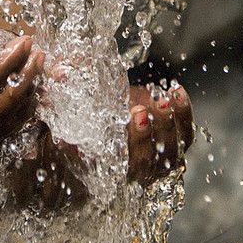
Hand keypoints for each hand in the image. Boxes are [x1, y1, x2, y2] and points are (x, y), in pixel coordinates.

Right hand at [7, 84, 192, 209]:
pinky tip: (176, 92)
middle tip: (136, 111)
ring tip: (161, 100)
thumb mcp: (77, 102)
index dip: (98, 154)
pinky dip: (183, 114)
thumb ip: (66, 89)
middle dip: (140, 138)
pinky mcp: (176, 142)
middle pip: (141, 163)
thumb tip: (58, 72)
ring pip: (168, 152)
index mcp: (107, 165)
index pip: (105, 167)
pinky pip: (184, 134)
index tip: (102, 129)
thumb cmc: (94, 110)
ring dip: (165, 125)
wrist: (119, 112)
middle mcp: (134, 169)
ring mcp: (159, 159)